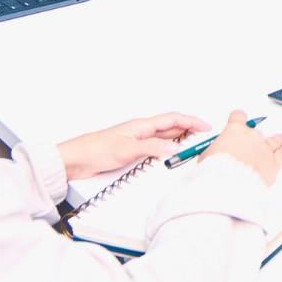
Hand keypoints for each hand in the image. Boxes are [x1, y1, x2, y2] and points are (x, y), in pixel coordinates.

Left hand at [57, 112, 209, 182]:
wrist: (74, 161)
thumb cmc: (94, 150)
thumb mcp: (126, 149)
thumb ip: (152, 148)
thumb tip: (175, 147)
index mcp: (141, 125)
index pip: (173, 119)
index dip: (192, 121)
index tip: (207, 127)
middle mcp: (141, 132)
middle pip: (171, 129)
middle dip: (190, 132)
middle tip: (205, 141)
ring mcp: (136, 143)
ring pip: (164, 140)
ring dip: (179, 143)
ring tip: (192, 150)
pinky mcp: (131, 155)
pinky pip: (155, 151)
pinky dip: (166, 153)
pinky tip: (169, 160)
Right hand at [203, 110, 281, 186]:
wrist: (227, 186)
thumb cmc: (214, 171)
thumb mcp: (206, 156)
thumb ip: (214, 150)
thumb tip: (215, 154)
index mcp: (235, 131)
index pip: (238, 117)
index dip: (238, 119)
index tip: (239, 121)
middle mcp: (252, 137)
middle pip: (256, 132)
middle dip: (253, 138)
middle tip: (252, 144)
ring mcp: (264, 149)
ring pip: (274, 140)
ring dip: (277, 139)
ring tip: (281, 137)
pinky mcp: (273, 164)